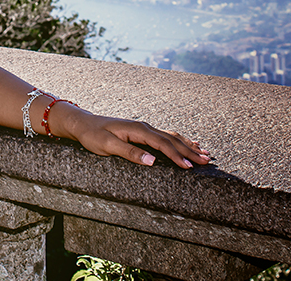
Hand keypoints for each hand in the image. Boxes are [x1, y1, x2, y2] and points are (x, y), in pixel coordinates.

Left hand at [58, 107, 210, 168]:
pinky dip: (180, 141)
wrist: (83, 124)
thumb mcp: (108, 146)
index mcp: (137, 130)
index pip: (162, 144)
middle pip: (172, 139)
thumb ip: (130, 153)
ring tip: (204, 153)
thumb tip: (152, 161)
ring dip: (188, 145)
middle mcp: (144, 127)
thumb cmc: (93, 136)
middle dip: (189, 150)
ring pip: (171, 136)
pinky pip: (165, 136)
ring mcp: (144, 128)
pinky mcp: (142, 132)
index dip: (177, 155)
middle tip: (206, 161)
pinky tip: (189, 144)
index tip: (190, 166)